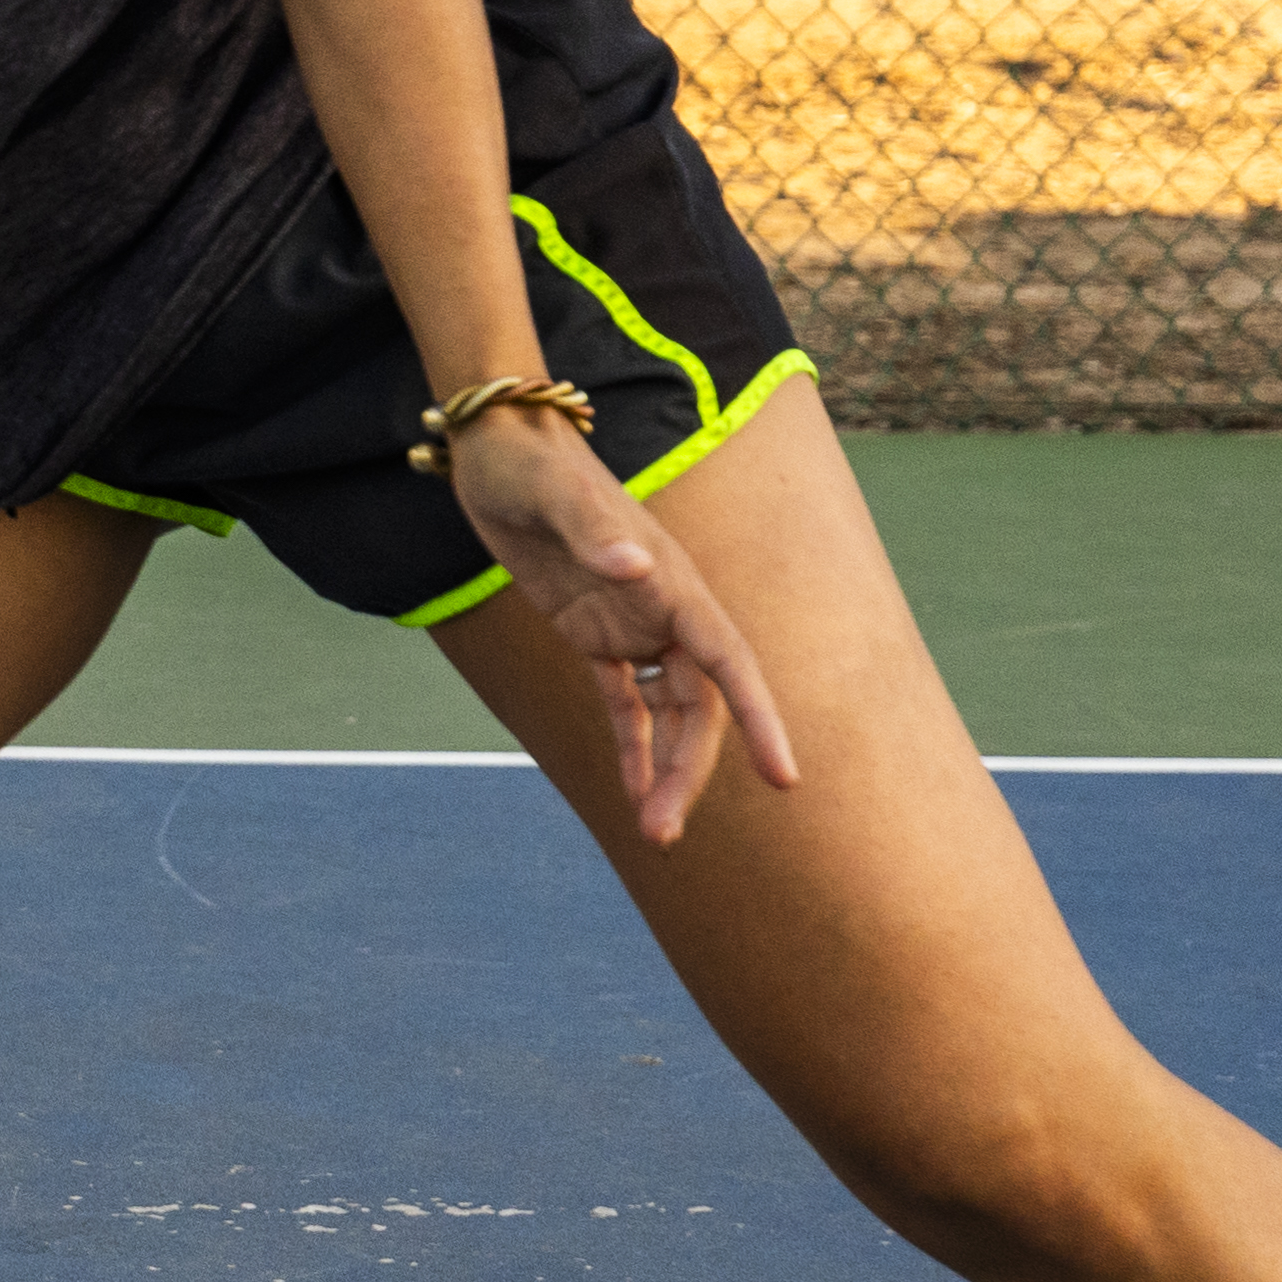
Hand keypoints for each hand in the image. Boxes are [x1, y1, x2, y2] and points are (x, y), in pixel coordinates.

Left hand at [444, 406, 799, 843]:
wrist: (499, 445)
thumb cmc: (530, 463)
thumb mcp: (554, 495)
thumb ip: (594, 530)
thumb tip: (638, 569)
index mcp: (672, 584)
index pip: (729, 664)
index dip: (759, 720)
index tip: (783, 777)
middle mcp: (665, 610)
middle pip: (698, 708)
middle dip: (689, 771)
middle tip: (663, 836)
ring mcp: (632, 624)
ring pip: (668, 714)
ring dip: (664, 771)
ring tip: (654, 834)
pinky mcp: (593, 633)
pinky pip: (625, 703)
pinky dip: (631, 748)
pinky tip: (632, 797)